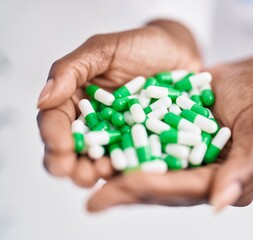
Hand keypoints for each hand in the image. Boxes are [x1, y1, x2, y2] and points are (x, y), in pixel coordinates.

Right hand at [37, 20, 201, 186]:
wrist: (179, 52)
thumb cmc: (141, 46)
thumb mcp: (104, 49)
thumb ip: (71, 70)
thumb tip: (42, 99)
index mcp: (76, 99)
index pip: (55, 120)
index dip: (53, 136)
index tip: (60, 148)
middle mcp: (94, 121)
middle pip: (73, 148)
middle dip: (69, 165)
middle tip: (76, 174)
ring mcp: (118, 135)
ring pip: (99, 160)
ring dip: (96, 172)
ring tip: (102, 173)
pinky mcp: (142, 143)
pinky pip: (132, 159)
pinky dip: (128, 169)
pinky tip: (131, 172)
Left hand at [87, 45, 252, 211]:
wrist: (241, 78)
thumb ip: (245, 165)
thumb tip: (221, 204)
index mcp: (227, 181)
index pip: (190, 189)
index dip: (159, 188)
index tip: (128, 184)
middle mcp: (202, 178)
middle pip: (165, 189)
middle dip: (131, 192)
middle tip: (96, 199)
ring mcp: (185, 164)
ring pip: (150, 176)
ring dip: (121, 181)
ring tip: (89, 183)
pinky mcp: (171, 147)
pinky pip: (146, 154)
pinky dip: (124, 157)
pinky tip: (100, 157)